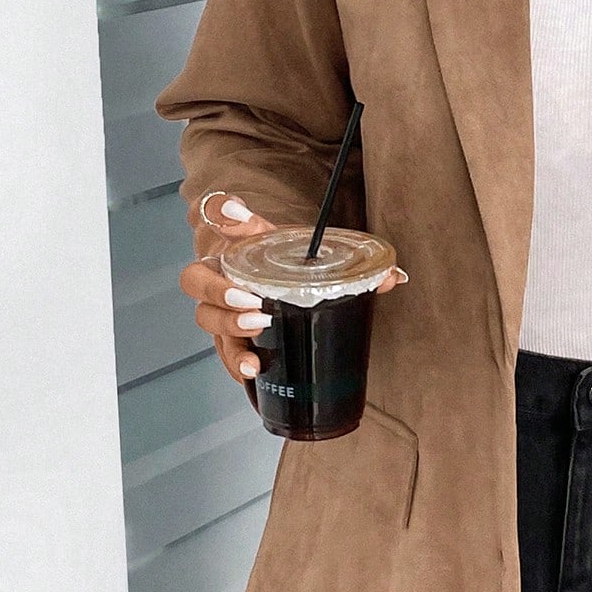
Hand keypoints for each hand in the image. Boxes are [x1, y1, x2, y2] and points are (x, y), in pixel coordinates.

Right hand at [180, 194, 408, 386]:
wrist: (266, 275)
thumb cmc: (282, 261)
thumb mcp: (308, 248)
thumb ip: (352, 259)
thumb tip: (393, 277)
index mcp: (237, 242)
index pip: (218, 219)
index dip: (223, 216)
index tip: (237, 218)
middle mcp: (220, 278)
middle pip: (198, 283)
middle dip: (222, 299)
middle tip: (253, 309)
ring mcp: (222, 311)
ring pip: (210, 325)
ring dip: (231, 341)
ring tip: (256, 358)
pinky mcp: (233, 340)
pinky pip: (227, 354)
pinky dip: (239, 368)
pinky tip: (256, 376)